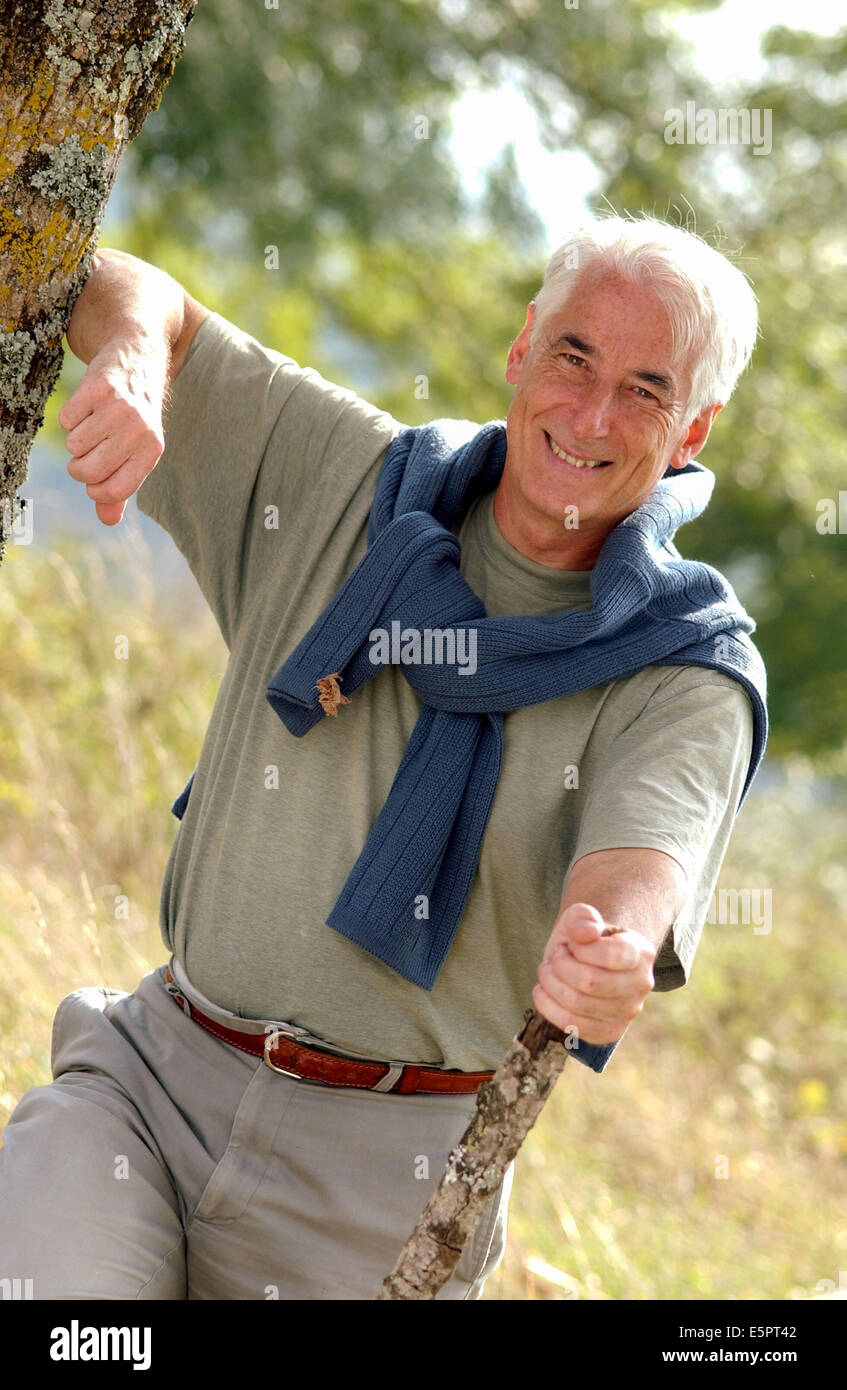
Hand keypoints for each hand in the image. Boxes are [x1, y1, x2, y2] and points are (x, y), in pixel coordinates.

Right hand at [59, 342, 166, 524]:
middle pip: (89, 472)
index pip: (114, 490)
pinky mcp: (99, 386)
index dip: (96, 490)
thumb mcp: (137, 451)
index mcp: (152, 451)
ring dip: (76, 439)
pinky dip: (70, 416)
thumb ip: (121, 488)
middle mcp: (140, 429)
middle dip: (79, 468)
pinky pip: (67, 419)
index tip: (96, 480)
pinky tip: (88, 405)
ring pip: (74, 446)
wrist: (138, 360)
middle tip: (87, 453)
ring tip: (93, 423)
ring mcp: (120, 407)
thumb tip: (108, 520)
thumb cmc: (134, 417)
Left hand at [532, 902, 655, 1044]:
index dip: (581, 948)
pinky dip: (549, 1007)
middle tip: (556, 956)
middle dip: (560, 965)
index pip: (611, 956)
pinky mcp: (610, 1032)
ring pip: (577, 1005)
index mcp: (641, 952)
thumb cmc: (585, 939)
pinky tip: (543, 990)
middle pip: (590, 982)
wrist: (589, 963)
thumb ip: (582, 916)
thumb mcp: (581, 917)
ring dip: (550, 983)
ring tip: (547, 971)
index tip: (573, 942)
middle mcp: (641, 985)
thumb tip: (585, 932)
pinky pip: (573, 1026)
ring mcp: (628, 1012)